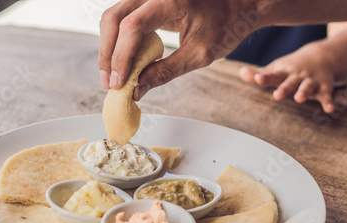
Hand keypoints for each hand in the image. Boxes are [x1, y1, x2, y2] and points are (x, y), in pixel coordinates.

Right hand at [99, 0, 260, 99]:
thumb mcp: (200, 54)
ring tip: (113, 77)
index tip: (119, 83)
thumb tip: (137, 90)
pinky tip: (122, 63)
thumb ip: (166, 71)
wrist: (238, 4)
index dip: (121, 57)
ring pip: (113, 17)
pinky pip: (123, 18)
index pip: (133, 26)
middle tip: (110, 83)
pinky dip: (118, 42)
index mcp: (172, 0)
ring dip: (109, 48)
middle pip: (114, 18)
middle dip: (107, 54)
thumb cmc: (226, 25)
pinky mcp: (147, 2)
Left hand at [239, 42, 335, 112]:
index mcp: (283, 72)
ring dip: (304, 92)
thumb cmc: (292, 67)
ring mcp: (311, 81)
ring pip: (307, 87)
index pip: (272, 75)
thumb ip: (260, 74)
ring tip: (299, 99)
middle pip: (289, 83)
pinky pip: (326, 95)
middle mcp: (297, 76)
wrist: (323, 56)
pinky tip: (329, 109)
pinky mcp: (324, 87)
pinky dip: (328, 101)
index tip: (257, 78)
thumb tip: (241, 72)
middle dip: (284, 89)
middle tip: (277, 95)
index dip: (264, 77)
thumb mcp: (277, 69)